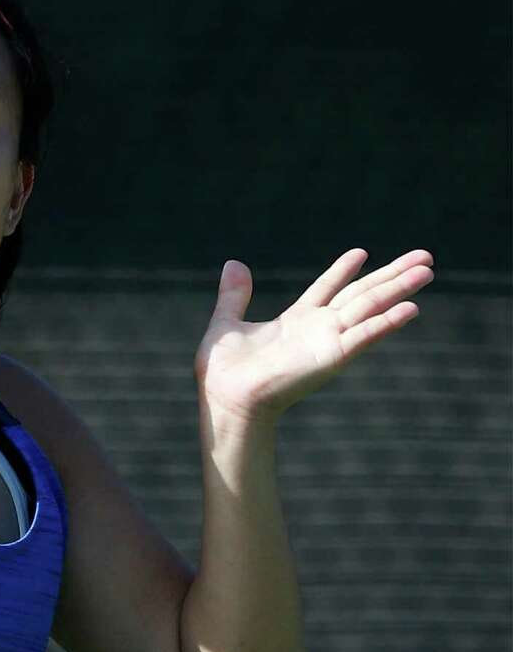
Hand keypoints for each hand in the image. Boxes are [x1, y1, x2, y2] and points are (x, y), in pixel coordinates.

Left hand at [193, 247, 434, 424]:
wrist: (226, 399)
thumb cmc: (224, 371)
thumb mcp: (227, 322)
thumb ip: (235, 295)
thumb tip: (233, 264)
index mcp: (296, 320)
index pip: (327, 288)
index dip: (343, 270)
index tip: (362, 252)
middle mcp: (317, 329)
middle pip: (361, 293)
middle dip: (391, 275)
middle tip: (423, 256)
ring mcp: (327, 342)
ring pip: (371, 307)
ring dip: (399, 288)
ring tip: (427, 270)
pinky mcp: (332, 357)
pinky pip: (364, 335)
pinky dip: (387, 322)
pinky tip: (411, 307)